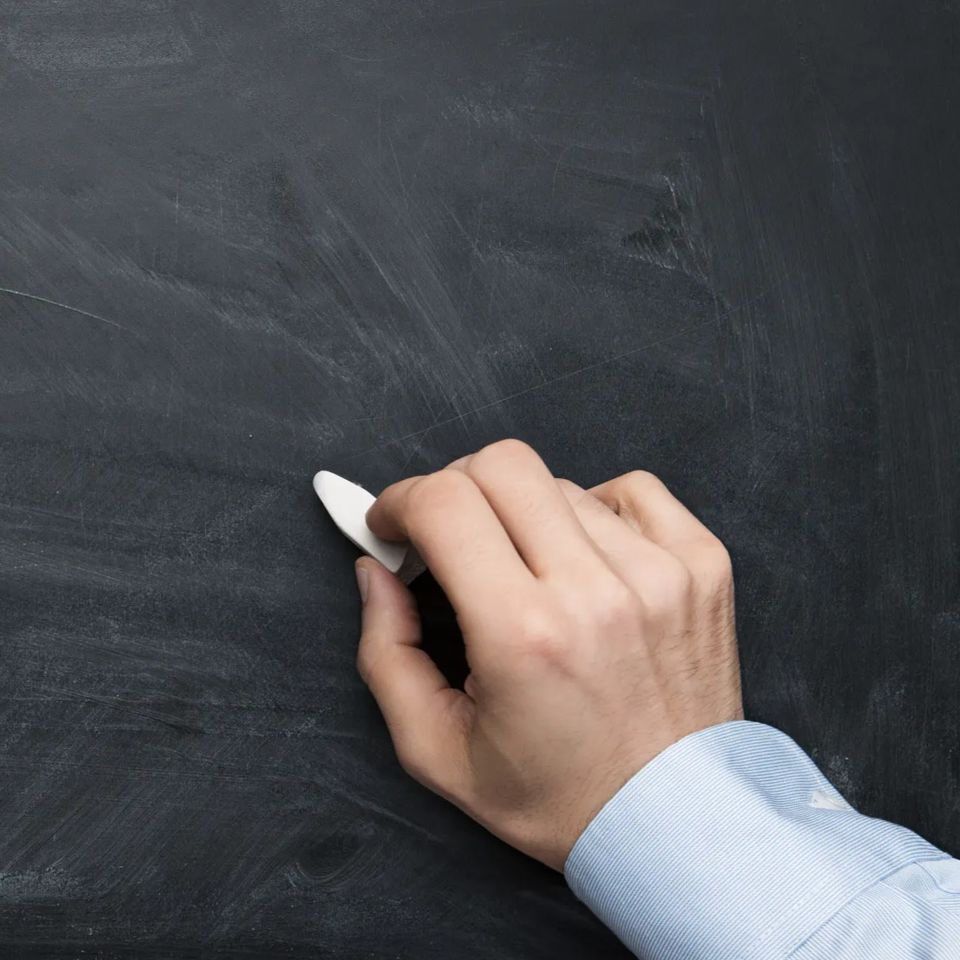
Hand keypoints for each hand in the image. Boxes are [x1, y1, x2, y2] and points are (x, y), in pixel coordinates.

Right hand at [354, 439, 741, 870]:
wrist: (677, 823)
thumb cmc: (558, 796)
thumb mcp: (439, 752)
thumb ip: (387, 653)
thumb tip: (376, 569)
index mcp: (522, 634)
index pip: (445, 503)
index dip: (400, 500)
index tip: (394, 525)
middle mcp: (596, 591)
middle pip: (502, 464)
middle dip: (455, 487)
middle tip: (450, 534)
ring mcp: (660, 570)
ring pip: (560, 482)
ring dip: (524, 513)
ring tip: (530, 572)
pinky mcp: (703, 564)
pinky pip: (630, 489)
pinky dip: (595, 508)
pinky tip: (587, 558)